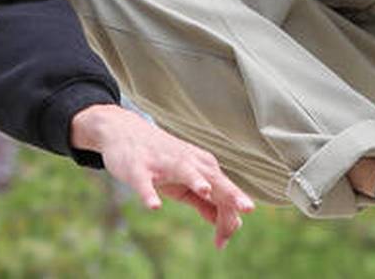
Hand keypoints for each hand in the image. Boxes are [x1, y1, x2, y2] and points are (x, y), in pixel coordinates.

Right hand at [71, 104, 254, 248]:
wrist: (126, 133)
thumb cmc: (162, 162)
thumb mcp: (184, 185)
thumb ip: (203, 202)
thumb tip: (221, 221)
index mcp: (203, 168)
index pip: (223, 194)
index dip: (227, 218)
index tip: (224, 242)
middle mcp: (189, 163)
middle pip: (214, 180)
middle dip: (231, 195)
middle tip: (248, 208)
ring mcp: (164, 164)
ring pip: (184, 172)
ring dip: (196, 181)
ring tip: (206, 191)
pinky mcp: (139, 168)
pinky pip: (144, 183)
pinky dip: (149, 194)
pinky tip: (154, 206)